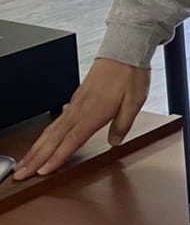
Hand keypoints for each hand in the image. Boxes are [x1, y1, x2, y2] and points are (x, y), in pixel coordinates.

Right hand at [13, 58, 149, 179]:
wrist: (124, 49)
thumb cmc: (130, 74)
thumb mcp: (135, 102)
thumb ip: (123, 124)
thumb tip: (114, 142)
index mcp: (93, 112)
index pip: (71, 140)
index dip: (56, 158)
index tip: (41, 172)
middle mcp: (79, 109)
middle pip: (53, 139)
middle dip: (35, 158)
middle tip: (20, 174)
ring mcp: (75, 104)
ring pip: (50, 131)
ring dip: (35, 149)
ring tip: (23, 163)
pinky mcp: (75, 99)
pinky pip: (56, 121)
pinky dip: (45, 135)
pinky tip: (41, 143)